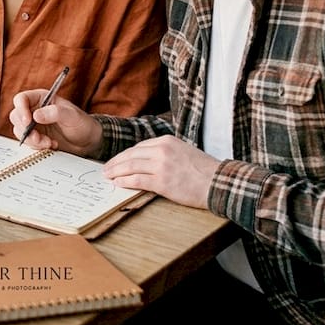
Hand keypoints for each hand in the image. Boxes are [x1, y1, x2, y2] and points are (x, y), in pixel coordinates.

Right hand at [9, 89, 102, 156]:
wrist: (88, 141)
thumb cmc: (82, 124)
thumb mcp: (72, 116)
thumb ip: (55, 112)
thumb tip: (36, 115)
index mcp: (41, 98)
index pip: (21, 99)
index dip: (21, 109)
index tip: (28, 121)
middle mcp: (34, 110)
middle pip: (16, 116)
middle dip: (25, 129)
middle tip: (38, 137)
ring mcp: (34, 125)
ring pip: (20, 131)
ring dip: (32, 140)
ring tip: (49, 142)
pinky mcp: (35, 137)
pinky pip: (27, 142)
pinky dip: (36, 146)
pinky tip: (51, 145)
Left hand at [102, 135, 218, 208]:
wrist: (219, 182)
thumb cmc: (204, 170)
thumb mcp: (183, 151)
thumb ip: (165, 153)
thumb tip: (146, 161)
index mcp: (166, 141)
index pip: (138, 147)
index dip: (125, 155)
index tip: (117, 161)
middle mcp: (162, 150)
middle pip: (131, 155)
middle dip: (116, 162)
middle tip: (105, 168)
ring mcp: (161, 165)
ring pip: (130, 166)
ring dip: (116, 171)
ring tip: (107, 176)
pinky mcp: (162, 181)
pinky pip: (137, 180)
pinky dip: (124, 181)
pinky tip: (118, 183)